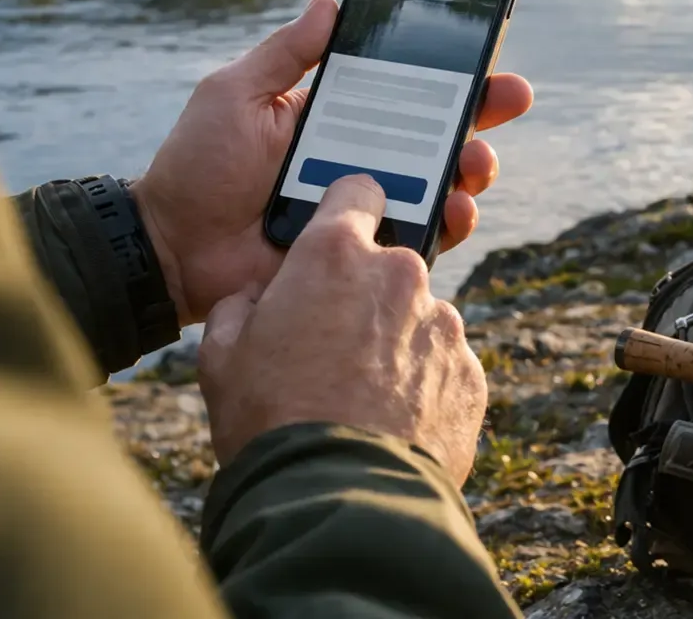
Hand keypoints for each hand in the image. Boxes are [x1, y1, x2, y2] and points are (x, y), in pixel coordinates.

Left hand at [131, 0, 534, 324]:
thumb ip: (285, 53)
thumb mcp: (235, 94)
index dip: (452, 73)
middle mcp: (362, 160)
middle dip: (483, 115)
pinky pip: (418, 240)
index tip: (488, 54)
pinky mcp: (364, 254)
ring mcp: (367, 209)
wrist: (171, 249)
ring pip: (441, 186)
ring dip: (471, 170)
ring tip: (475, 163)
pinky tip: (455, 211)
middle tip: (509, 98)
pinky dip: (446, 227)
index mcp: (337, 116)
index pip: (406, 90)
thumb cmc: (197, 166)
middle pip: (440, 135)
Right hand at [199, 175, 485, 481]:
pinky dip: (422, 389)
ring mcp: (444, 325)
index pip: (356, 192)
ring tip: (358, 399)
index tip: (338, 235)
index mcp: (336, 254)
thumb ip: (239, 306)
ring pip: (419, 319)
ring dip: (395, 345)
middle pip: (389, 265)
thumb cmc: (269, 420)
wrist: (335, 500)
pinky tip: (389, 425)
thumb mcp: (221, 355)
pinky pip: (444, 369)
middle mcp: (400, 275)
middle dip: (365, 295)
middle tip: (332, 346)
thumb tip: (255, 297)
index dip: (344, 211)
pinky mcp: (471, 376)